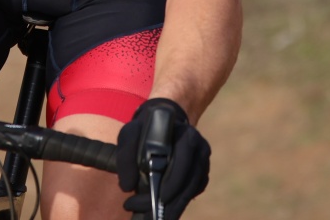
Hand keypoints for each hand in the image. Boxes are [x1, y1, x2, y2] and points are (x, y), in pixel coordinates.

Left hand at [116, 98, 210, 218]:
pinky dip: (180, 202)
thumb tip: (127, 186)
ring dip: (174, 207)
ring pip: (191, 191)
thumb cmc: (146, 127)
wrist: (165, 119)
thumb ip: (125, 155)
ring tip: (153, 216)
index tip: (158, 197)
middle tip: (150, 214)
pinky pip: (193, 192)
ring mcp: (203, 161)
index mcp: (186, 135)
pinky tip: (165, 208)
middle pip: (189, 183)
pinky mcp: (202, 172)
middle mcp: (200, 148)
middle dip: (170, 203)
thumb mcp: (131, 133)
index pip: (183, 162)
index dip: (172, 182)